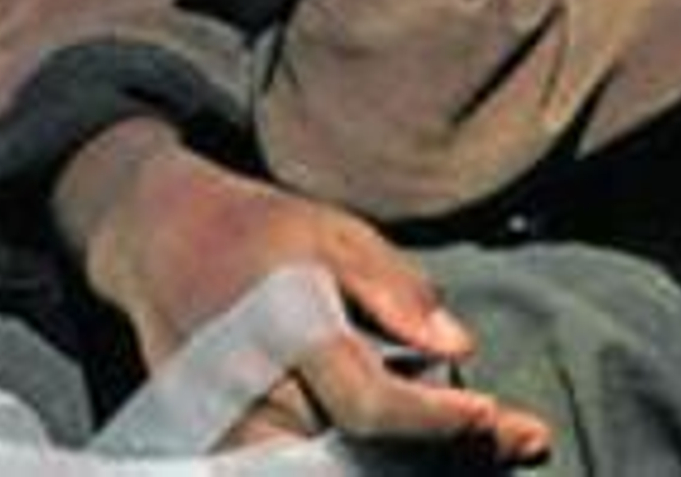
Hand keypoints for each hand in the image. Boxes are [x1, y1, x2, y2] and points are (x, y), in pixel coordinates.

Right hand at [76, 135, 549, 461]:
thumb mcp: (333, 228)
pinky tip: (418, 454)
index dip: (436, 421)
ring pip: (333, 475)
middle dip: (443, 459)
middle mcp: (256, 396)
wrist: (161, 244)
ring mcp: (232, 436)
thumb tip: (460, 346)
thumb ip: (395, 288)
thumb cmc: (260, 230)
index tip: (494, 414)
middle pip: (360, 464)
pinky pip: (300, 471)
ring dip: (409, 468)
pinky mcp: (223, 453)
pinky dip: (360, 463)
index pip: (368, 405)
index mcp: (286, 329)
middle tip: (519, 439)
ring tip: (487, 448)